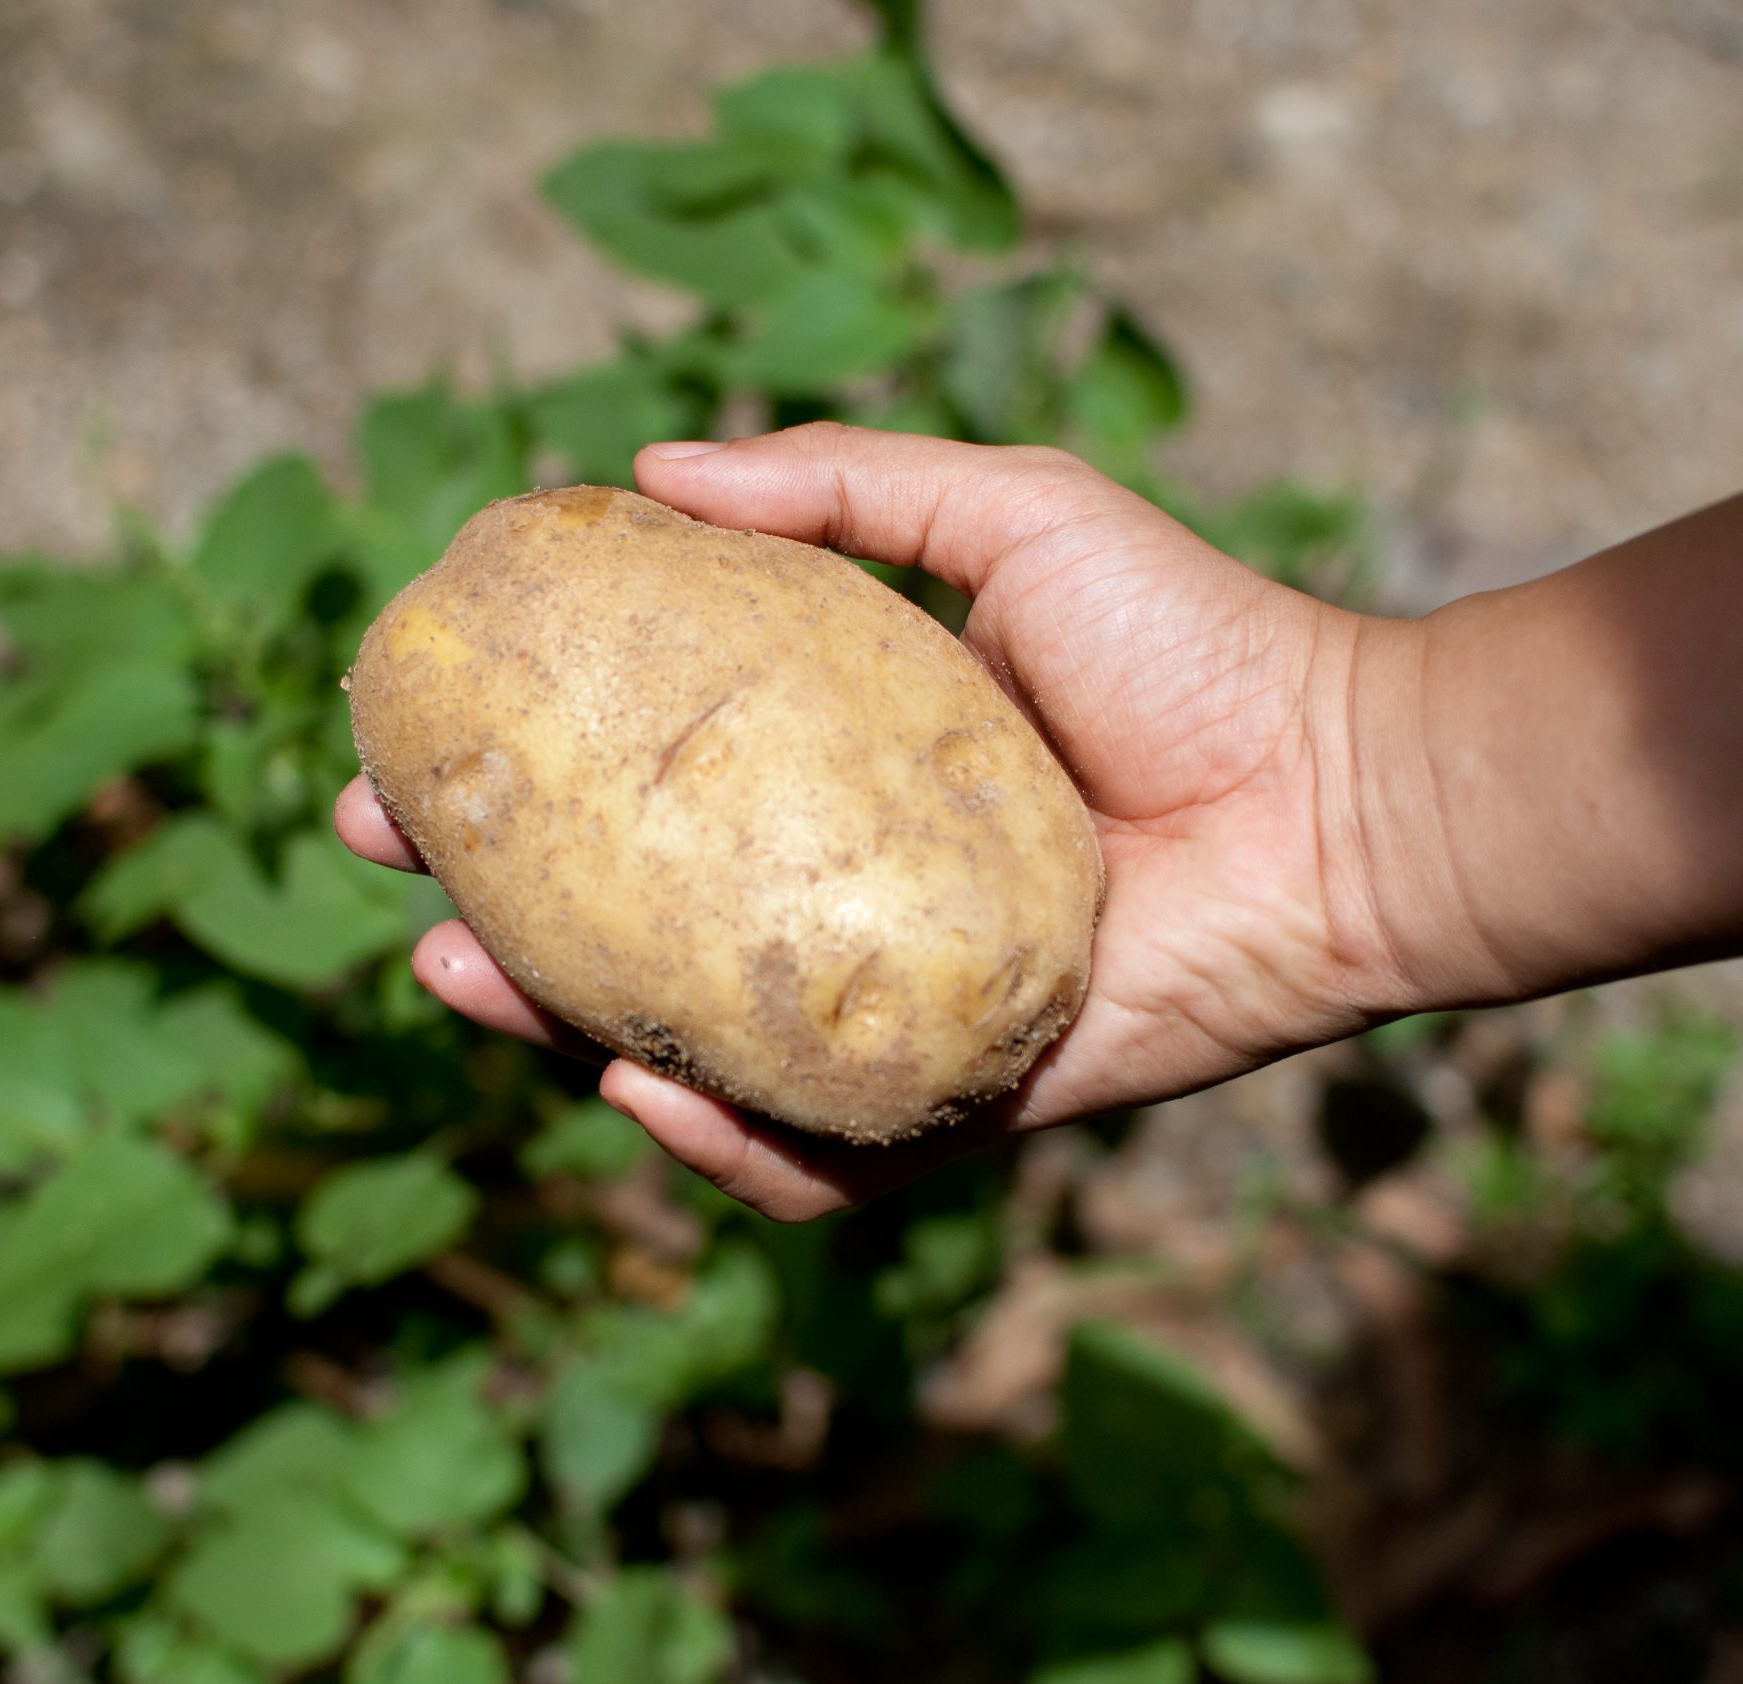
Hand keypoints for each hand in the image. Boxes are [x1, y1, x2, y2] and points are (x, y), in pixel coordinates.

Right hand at [336, 425, 1415, 1218]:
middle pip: (632, 934)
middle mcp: (841, 909)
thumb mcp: (1006, 517)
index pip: (641, 789)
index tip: (418, 728)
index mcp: (835, 785)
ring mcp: (889, 1017)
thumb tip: (643, 464)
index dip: (517, 768)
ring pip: (690, 1056)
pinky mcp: (956, 1111)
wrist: (1345, 789)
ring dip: (558, 1033)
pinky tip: (638, 1087)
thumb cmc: (1192, 643)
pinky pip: (815, 1160)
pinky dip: (723, 1147)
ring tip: (462, 976)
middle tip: (397, 865)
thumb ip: (841, 480)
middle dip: (493, 910)